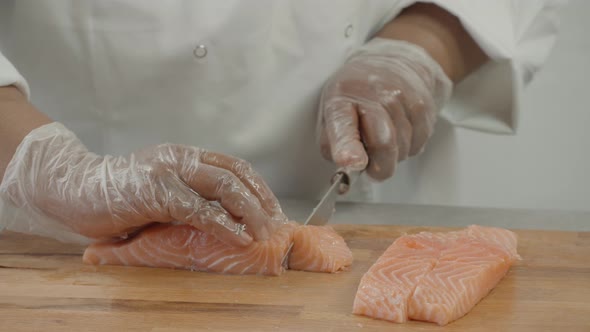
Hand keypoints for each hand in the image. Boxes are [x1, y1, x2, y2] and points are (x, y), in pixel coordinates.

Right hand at [0, 123, 285, 245]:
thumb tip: (232, 221)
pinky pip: (198, 209)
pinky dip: (223, 224)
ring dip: (250, 212)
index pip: (234, 166)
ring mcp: (169, 171)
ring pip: (224, 186)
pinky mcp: (155, 191)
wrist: (76, 190)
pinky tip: (238, 237)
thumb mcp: (165, 192)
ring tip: (263, 233)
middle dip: (262, 201)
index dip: (259, 187)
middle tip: (276, 225)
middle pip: (235, 174)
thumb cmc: (122, 197)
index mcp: (186, 155)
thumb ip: (192, 198)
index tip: (274, 210)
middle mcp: (181, 157)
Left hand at [318, 38, 451, 179]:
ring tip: (384, 137)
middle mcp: (373, 94)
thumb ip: (332, 144)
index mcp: (341, 98)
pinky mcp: (423, 105)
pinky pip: (417, 145)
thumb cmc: (355, 95)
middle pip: (383, 144)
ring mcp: (401, 97)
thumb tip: (347, 166)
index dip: (348, 147)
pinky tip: (399, 132)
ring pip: (402, 149)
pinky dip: (407, 148)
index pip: (343, 124)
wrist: (393, 62)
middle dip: (378, 167)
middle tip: (371, 166)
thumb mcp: (330, 114)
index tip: (355, 163)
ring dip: (393, 155)